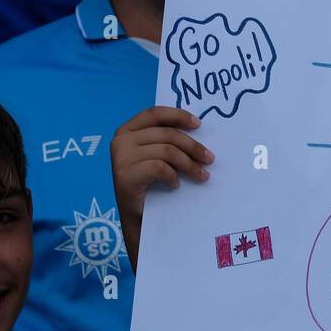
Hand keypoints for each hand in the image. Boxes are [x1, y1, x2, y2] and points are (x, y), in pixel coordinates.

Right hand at [110, 106, 213, 265]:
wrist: (135, 217)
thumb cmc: (149, 183)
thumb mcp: (155, 155)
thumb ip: (165, 139)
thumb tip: (197, 127)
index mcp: (127, 130)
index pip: (154, 113)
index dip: (178, 115)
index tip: (198, 124)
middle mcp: (120, 140)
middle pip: (167, 134)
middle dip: (192, 147)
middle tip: (209, 159)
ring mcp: (120, 157)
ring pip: (167, 151)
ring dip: (189, 164)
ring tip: (201, 175)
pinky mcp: (125, 175)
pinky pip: (159, 167)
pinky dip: (172, 176)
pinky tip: (176, 184)